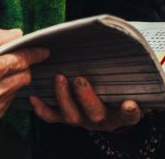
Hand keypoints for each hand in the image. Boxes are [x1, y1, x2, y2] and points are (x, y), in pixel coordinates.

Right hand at [0, 28, 48, 132]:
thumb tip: (17, 35)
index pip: (21, 61)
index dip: (34, 54)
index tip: (43, 51)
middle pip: (24, 77)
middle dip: (22, 67)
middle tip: (11, 61)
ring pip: (16, 91)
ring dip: (11, 82)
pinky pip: (6, 105)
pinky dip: (2, 96)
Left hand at [29, 74, 143, 131]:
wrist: (105, 95)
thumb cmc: (118, 83)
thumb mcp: (127, 79)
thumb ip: (127, 69)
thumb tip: (126, 45)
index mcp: (121, 111)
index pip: (130, 114)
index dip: (129, 111)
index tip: (129, 104)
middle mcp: (102, 118)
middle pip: (95, 114)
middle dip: (86, 97)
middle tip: (80, 80)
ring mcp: (83, 119)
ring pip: (72, 116)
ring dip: (63, 97)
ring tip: (59, 78)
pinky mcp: (66, 117)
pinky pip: (53, 117)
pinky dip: (42, 109)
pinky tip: (34, 97)